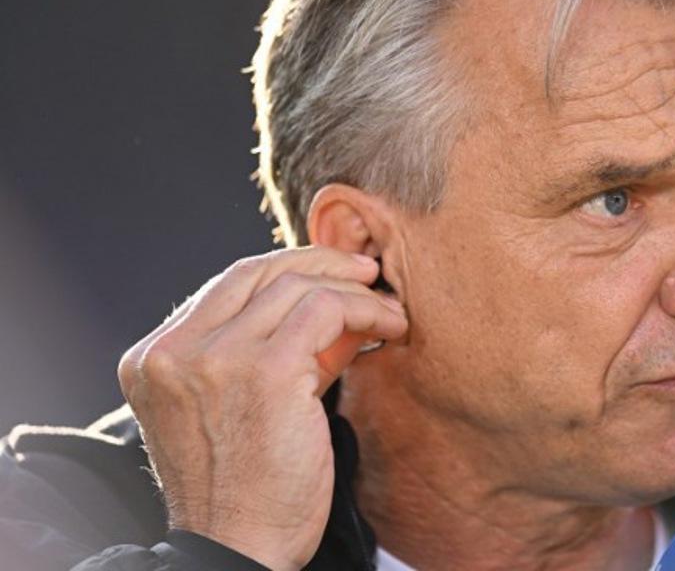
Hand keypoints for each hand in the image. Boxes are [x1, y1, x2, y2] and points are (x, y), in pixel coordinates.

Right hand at [117, 247, 407, 570]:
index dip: (287, 272)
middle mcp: (172, 352)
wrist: (240, 551)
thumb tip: (337, 302)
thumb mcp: (245, 406)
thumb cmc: (249, 490)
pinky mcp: (262, 370)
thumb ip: (276, 351)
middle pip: (257, 273)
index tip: (333, 278)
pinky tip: (389, 325)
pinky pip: (325, 309)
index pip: (227, 287)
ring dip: (353, 290)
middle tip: (366, 271)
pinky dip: (365, 308)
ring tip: (388, 309)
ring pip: (296, 287)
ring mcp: (212, 357)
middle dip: (321, 264)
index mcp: (152, 359)